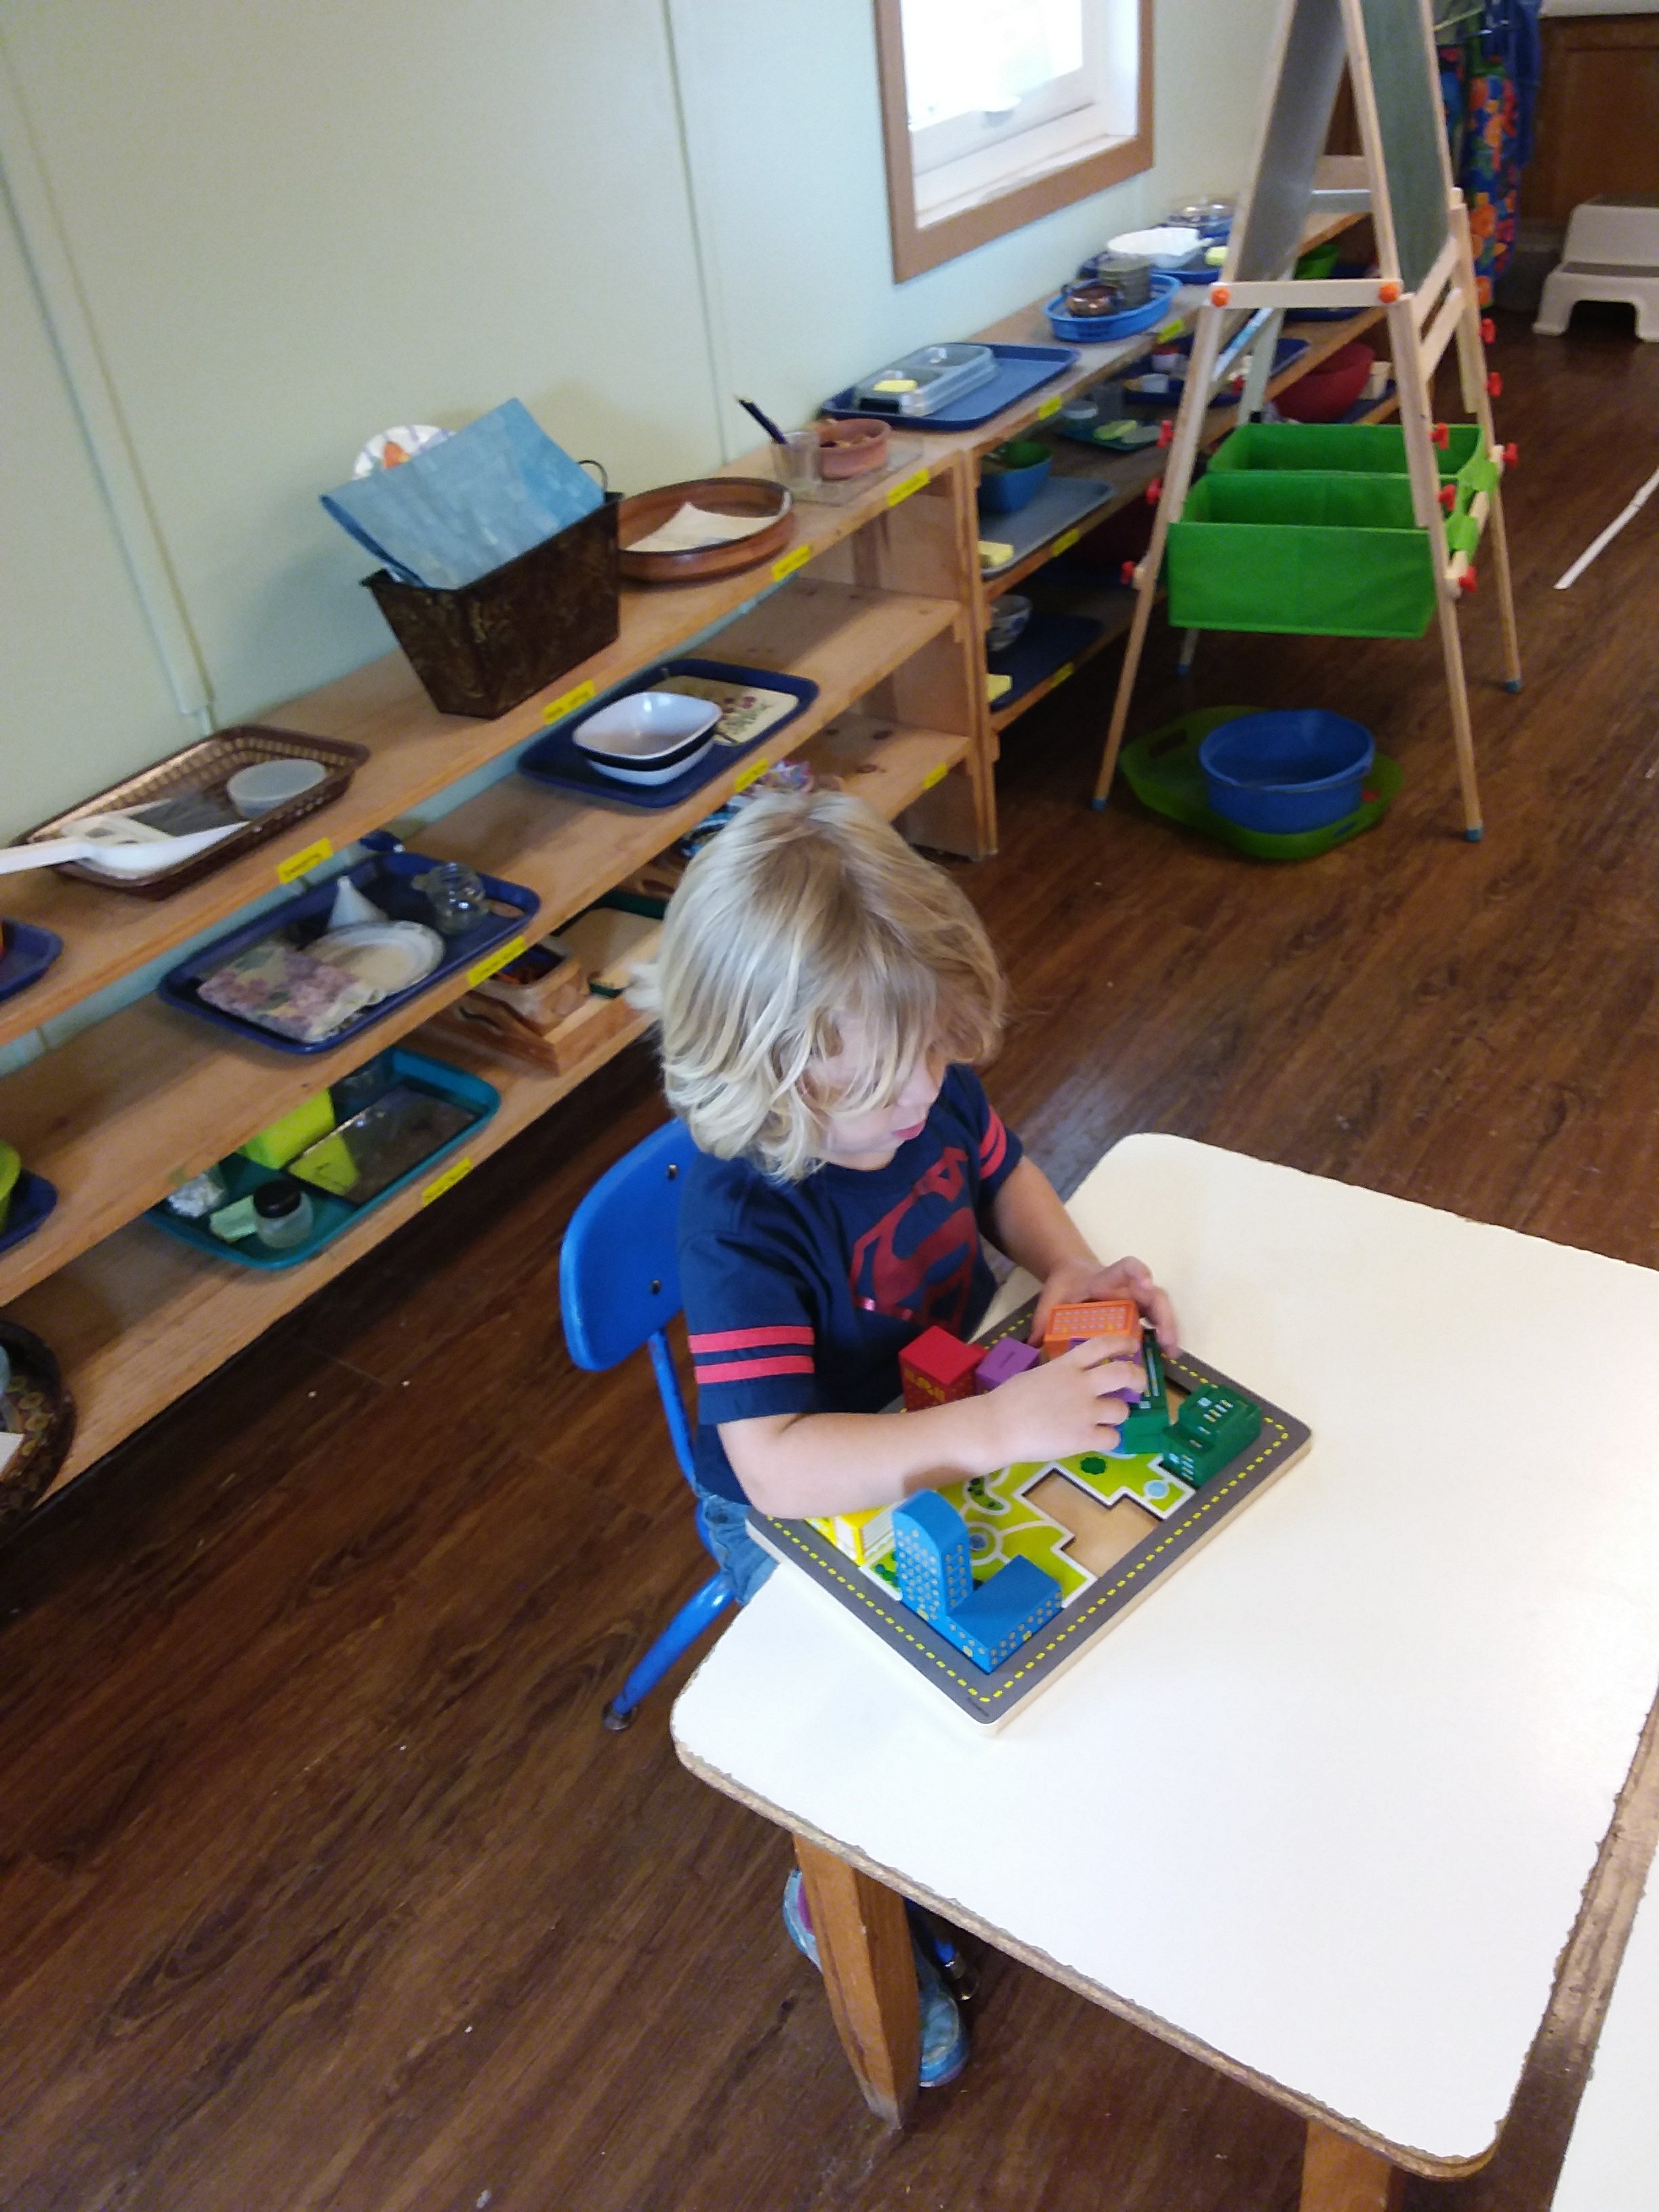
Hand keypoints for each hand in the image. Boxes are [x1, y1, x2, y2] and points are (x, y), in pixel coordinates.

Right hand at [983, 1340, 1145, 1465]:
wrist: (997, 1426)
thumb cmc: (1008, 1399)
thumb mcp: (1037, 1374)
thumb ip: (1060, 1373)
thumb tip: (1074, 1376)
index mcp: (1066, 1366)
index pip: (1102, 1344)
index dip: (1122, 1342)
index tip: (1133, 1344)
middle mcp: (1081, 1385)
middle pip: (1123, 1374)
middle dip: (1138, 1378)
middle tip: (1139, 1384)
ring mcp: (1085, 1412)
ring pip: (1122, 1410)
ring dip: (1119, 1414)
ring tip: (1108, 1418)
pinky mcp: (1084, 1438)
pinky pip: (1112, 1438)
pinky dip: (1108, 1439)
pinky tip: (1097, 1439)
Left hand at [1028, 1254, 1179, 1355]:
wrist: (1073, 1273)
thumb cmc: (1064, 1285)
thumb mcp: (1050, 1299)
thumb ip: (1041, 1320)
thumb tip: (1031, 1346)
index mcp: (1102, 1280)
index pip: (1123, 1269)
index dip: (1136, 1272)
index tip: (1146, 1282)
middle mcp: (1125, 1287)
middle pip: (1151, 1292)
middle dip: (1162, 1313)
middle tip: (1166, 1338)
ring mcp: (1135, 1297)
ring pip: (1159, 1307)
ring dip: (1169, 1327)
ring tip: (1172, 1352)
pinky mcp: (1138, 1309)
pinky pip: (1155, 1318)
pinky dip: (1164, 1334)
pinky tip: (1167, 1354)